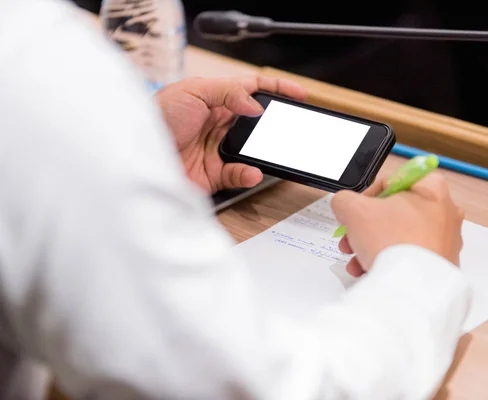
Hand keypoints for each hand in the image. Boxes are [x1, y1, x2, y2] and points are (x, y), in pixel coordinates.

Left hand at [155, 76, 307, 193]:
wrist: (134, 158)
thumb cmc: (156, 119)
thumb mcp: (191, 91)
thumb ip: (227, 92)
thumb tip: (255, 104)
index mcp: (214, 99)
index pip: (252, 89)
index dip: (277, 89)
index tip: (299, 94)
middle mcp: (218, 124)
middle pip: (257, 120)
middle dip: (276, 123)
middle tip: (292, 125)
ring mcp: (218, 149)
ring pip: (253, 149)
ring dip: (264, 151)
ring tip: (274, 150)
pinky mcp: (215, 174)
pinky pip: (240, 174)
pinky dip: (249, 173)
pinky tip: (251, 171)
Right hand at [330, 173, 463, 276]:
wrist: (412, 286)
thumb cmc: (390, 239)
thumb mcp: (353, 209)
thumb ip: (344, 200)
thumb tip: (345, 206)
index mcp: (431, 189)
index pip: (391, 182)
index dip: (365, 198)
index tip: (353, 213)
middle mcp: (445, 211)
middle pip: (394, 213)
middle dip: (365, 228)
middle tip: (349, 240)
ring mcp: (446, 240)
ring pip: (400, 237)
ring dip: (372, 246)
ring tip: (355, 261)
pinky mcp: (443, 264)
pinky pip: (410, 257)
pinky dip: (389, 262)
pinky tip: (369, 272)